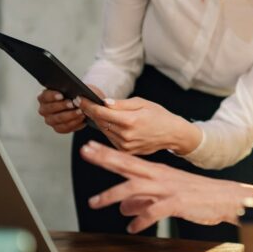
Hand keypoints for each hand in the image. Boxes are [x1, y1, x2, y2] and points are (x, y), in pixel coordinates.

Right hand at [37, 84, 104, 133]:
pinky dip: (74, 124)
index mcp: (45, 97)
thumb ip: (73, 89)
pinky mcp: (58, 128)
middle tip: (73, 104)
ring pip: (57, 119)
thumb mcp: (76, 89)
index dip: (51, 96)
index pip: (44, 96)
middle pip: (49, 109)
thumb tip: (76, 94)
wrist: (83, 106)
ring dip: (70, 115)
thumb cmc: (77, 95)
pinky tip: (81, 119)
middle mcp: (44, 109)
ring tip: (80, 112)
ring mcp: (50, 120)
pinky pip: (64, 128)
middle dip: (62, 106)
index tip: (61, 96)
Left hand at [78, 96, 202, 155]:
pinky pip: (111, 139)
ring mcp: (125, 146)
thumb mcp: (143, 103)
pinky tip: (112, 124)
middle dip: (92, 112)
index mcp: (130, 121)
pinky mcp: (126, 152)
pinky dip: (109, 130)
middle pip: (100, 122)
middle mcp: (126, 135)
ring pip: (104, 130)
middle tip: (84, 103)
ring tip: (99, 112)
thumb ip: (122, 104)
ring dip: (100, 121)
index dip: (88, 105)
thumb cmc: (159, 116)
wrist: (172, 134)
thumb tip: (105, 103)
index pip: (101, 113)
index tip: (80, 99)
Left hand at [80, 141, 252, 232]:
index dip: (107, 153)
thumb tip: (122, 208)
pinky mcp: (177, 203)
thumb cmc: (196, 196)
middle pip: (128, 164)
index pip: (127, 159)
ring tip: (94, 202)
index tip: (89, 146)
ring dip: (113, 194)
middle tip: (85, 151)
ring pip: (135, 188)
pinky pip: (154, 212)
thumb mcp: (167, 196)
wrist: (226, 198)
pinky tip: (132, 228)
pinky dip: (141, 221)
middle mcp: (159, 177)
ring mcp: (168, 189)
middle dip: (105, 158)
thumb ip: (143, 201)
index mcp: (157, 171)